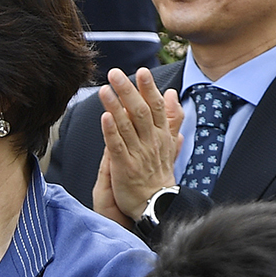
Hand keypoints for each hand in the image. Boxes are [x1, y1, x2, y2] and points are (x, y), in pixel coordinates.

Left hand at [95, 70, 183, 224]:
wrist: (156, 205)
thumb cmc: (159, 173)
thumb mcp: (170, 143)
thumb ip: (171, 118)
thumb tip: (171, 94)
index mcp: (161, 135)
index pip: (157, 107)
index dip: (149, 88)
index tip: (142, 71)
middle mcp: (151, 141)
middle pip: (141, 111)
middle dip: (128, 91)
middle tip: (115, 73)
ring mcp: (138, 154)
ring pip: (127, 125)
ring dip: (115, 105)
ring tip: (105, 89)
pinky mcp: (125, 167)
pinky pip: (118, 146)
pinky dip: (111, 131)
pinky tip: (104, 117)